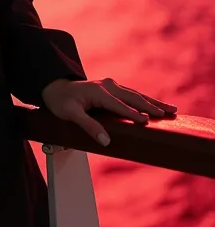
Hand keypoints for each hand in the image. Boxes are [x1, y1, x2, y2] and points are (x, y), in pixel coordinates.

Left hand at [40, 77, 177, 146]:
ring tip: (171, 109)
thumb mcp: (70, 115)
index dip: (132, 113)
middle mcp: (107, 86)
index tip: (146, 121)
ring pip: (136, 94)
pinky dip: (146, 100)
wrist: (56, 88)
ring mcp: (111, 85)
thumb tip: (106, 141)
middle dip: (151, 105)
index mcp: (98, 92)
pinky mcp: (113, 88)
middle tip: (169, 113)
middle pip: (133, 96)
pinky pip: (132, 94)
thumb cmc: (61, 102)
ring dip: (153, 102)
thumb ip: (88, 126)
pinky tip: (156, 106)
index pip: (118, 105)